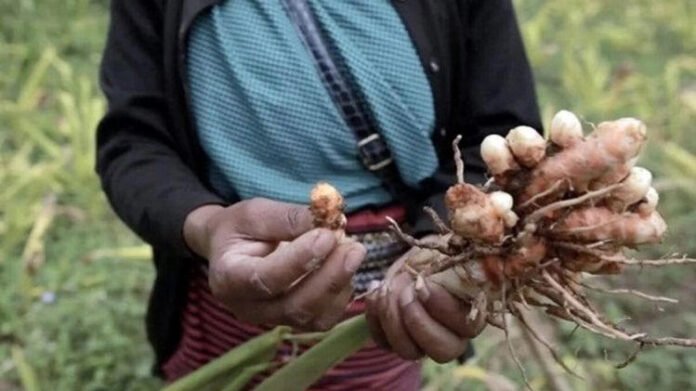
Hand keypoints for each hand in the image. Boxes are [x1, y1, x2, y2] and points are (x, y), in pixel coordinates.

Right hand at [183, 198, 365, 329]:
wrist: (232, 250)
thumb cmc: (240, 229)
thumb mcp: (255, 213)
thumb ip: (288, 218)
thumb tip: (330, 220)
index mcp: (229, 278)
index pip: (264, 279)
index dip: (299, 260)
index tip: (326, 236)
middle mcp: (248, 307)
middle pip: (293, 306)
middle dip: (329, 277)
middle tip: (353, 247)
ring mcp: (271, 320)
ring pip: (311, 317)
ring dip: (339, 285)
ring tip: (353, 251)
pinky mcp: (293, 322)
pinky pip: (323, 320)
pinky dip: (341, 296)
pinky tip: (345, 268)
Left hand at [365, 248, 485, 362]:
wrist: (418, 258)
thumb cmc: (438, 255)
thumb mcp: (445, 255)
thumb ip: (451, 266)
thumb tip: (447, 272)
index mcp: (472, 315)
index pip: (465, 327)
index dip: (442, 307)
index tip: (422, 282)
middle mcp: (451, 337)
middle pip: (441, 351)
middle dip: (417, 320)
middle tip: (404, 292)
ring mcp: (422, 343)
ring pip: (408, 351)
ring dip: (392, 317)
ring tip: (386, 287)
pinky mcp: (396, 340)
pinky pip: (382, 340)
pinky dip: (374, 316)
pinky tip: (375, 289)